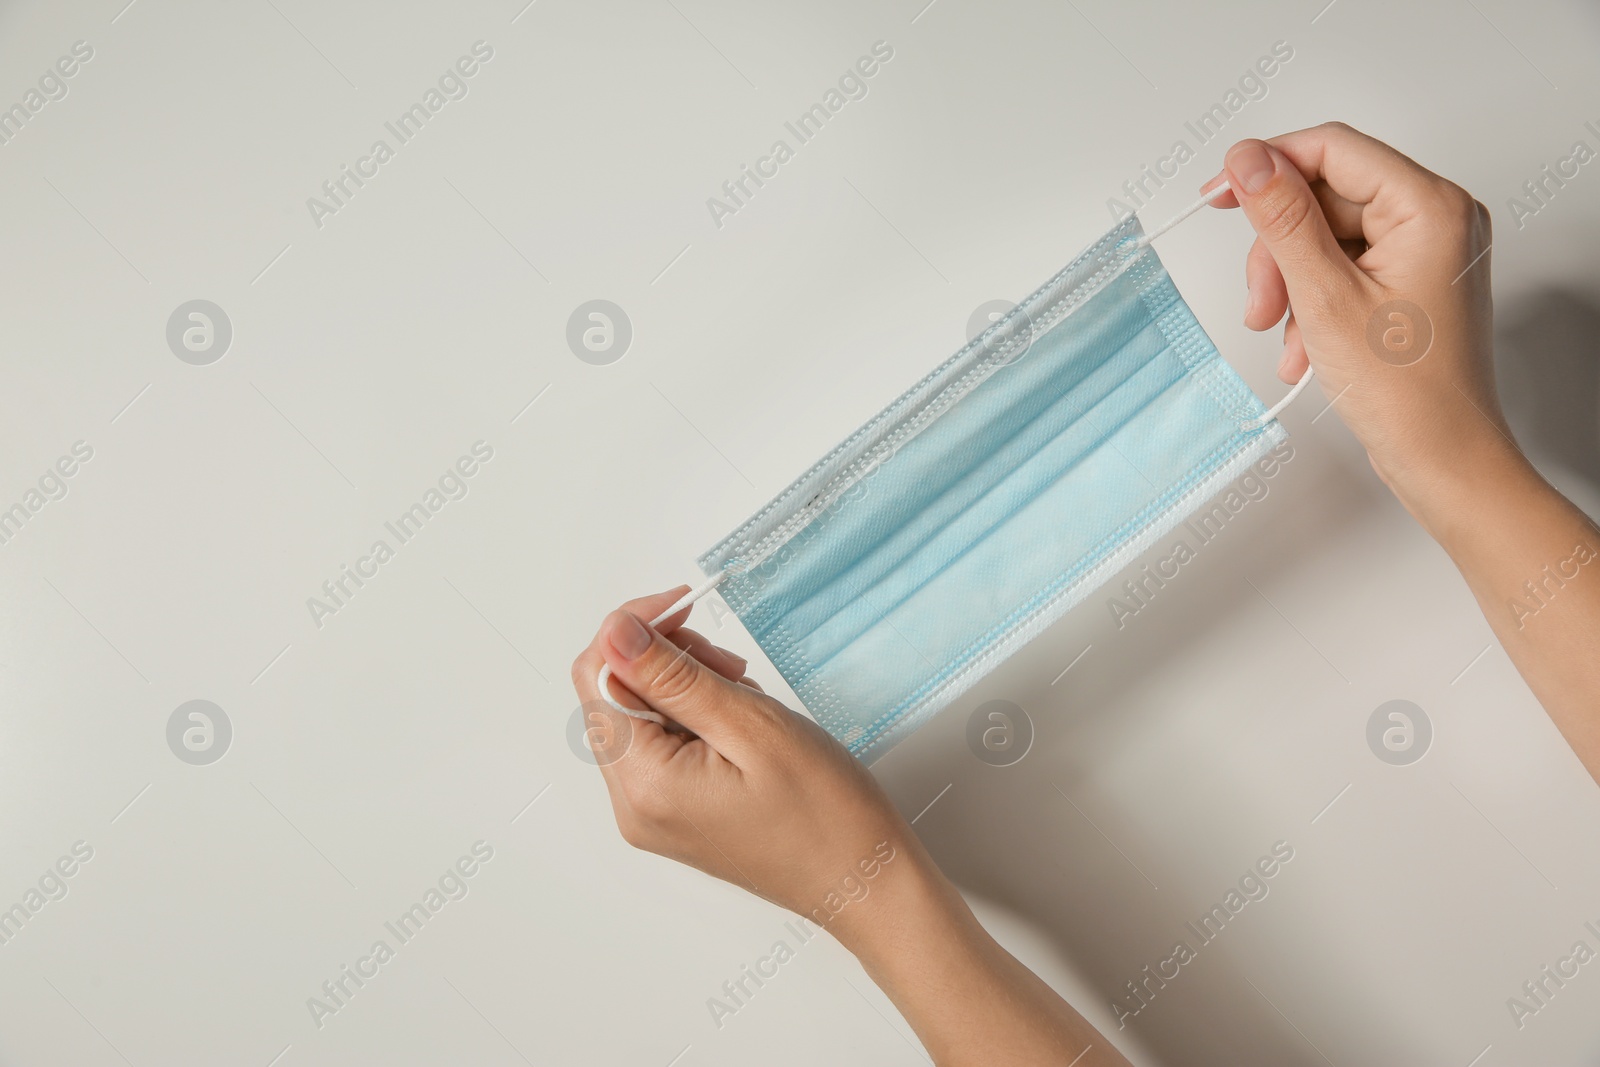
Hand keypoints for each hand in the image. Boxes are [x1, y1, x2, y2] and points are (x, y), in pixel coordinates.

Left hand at [569, 588, 926, 934]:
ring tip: (744, 697)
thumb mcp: (752, 726)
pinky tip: (741, 724)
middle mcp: (634, 806)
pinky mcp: (674, 815)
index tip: (683, 606)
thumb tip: (616, 633)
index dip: (634, 629)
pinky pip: (662, 746)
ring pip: (640, 717)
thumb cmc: (826, 815)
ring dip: (684, 687)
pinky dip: (696, 718)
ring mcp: (652, 815)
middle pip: (614, 695)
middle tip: (729, 663)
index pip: (597, 675)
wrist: (863, 883)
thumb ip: (673, 677)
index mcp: (644, 784)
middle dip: (664, 659)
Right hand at [1212, 124, 1599, 783]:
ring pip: (1325, 235)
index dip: (1269, 165)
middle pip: (1325, 195)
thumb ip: (1283, 218)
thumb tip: (1249, 159)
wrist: (1443, 459)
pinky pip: (1341, 267)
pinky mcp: (1410, 280)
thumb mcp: (1325, 296)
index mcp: (1430, 206)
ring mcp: (1424, 250)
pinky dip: (1310, 302)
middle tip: (1260, 299)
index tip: (1221, 194)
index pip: (1333, 149)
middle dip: (1279, 248)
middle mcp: (1435, 217)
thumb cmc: (1407, 392)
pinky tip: (1304, 347)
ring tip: (1281, 334)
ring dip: (1289, 281)